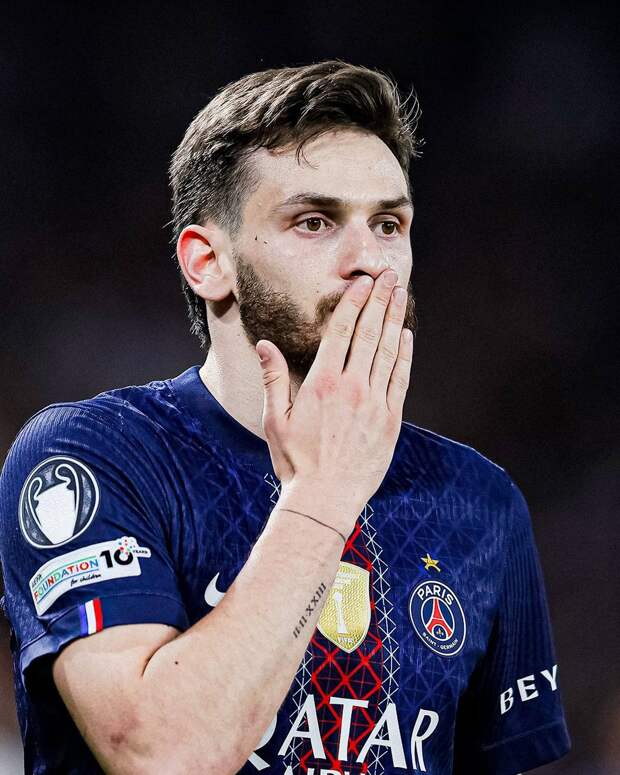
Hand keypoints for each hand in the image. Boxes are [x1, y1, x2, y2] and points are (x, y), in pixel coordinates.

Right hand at [256, 269, 412, 536]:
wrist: (325, 499)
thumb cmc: (295, 461)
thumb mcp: (274, 420)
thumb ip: (273, 379)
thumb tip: (264, 345)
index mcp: (321, 383)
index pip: (342, 332)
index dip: (355, 303)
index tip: (363, 283)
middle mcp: (351, 387)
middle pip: (370, 333)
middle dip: (380, 301)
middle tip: (390, 275)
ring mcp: (374, 403)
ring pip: (388, 351)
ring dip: (395, 320)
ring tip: (400, 295)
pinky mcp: (390, 420)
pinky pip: (400, 379)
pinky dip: (404, 355)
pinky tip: (406, 336)